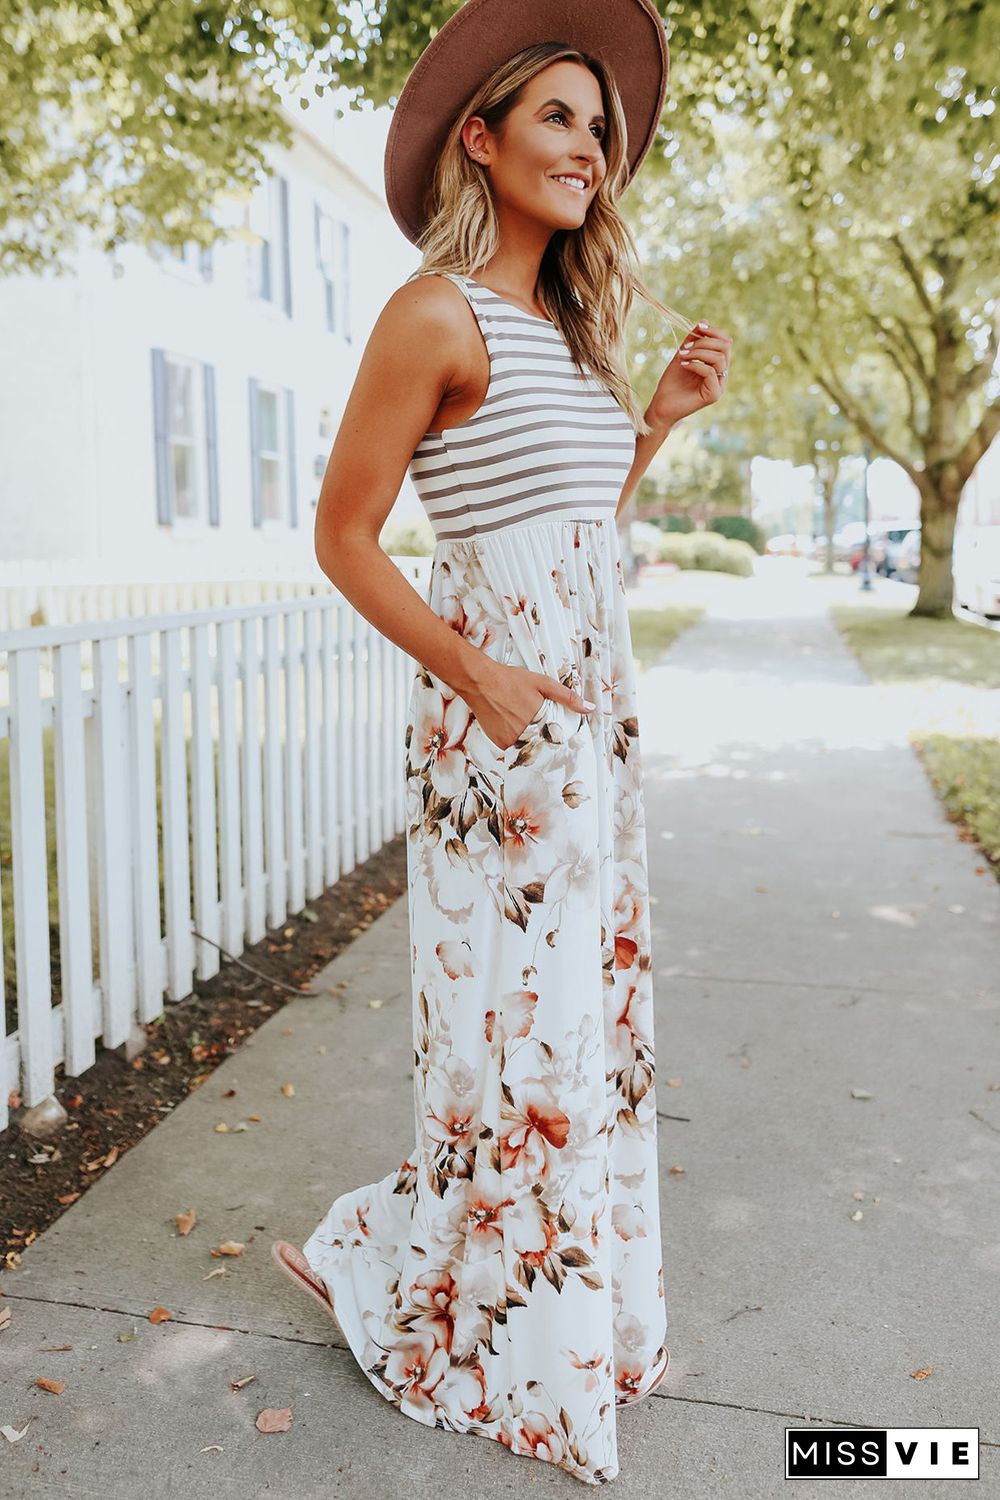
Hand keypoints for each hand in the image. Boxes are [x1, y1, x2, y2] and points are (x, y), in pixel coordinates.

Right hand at [466, 663, 594, 751]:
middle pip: (543, 743)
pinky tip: (510, 724)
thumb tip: (590, 708)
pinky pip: (513, 747)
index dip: (558, 735)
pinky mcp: (499, 743)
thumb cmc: (510, 680)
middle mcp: (527, 733)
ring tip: (520, 720)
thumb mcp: (543, 683)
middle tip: (533, 720)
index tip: (558, 733)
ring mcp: (511, 740)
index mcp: (541, 719)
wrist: (480, 682)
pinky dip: (514, 740)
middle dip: (543, 735)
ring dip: (529, 738)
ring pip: (528, 746)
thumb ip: (567, 697)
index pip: (558, 737)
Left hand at [647, 320, 733, 427]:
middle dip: (705, 342)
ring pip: (719, 358)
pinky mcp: (714, 395)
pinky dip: (696, 364)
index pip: (725, 342)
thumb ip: (693, 340)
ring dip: (698, 352)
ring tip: (682, 356)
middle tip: (686, 347)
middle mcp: (721, 375)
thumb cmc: (671, 382)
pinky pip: (710, 371)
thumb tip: (704, 322)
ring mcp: (720, 385)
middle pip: (726, 347)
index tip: (699, 328)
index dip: (714, 332)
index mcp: (717, 365)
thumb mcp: (682, 355)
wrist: (661, 406)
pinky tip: (683, 365)